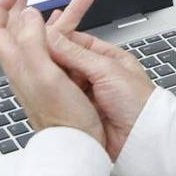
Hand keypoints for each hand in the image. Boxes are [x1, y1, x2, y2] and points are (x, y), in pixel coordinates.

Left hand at [0, 0, 106, 149]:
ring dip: (58, 12)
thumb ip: (34, 43)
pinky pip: (58, 46)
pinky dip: (66, 29)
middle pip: (14, 25)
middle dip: (21, 0)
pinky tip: (75, 23)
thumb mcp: (46, 76)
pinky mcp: (56, 78)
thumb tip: (26, 14)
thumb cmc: (63, 119)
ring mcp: (40, 71)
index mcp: (17, 62)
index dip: (2, 1)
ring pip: (43, 33)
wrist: (77, 147)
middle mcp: (25, 64)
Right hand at [45, 0, 155, 160]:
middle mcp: (98, 75)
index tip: (37, 39)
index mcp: (108, 58)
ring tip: (33, 76)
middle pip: (66, 62)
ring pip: (63, 82)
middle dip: (51, 61)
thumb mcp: (107, 70)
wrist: (144, 139)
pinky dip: (55, 98)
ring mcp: (89, 95)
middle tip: (30, 57)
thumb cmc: (139, 102)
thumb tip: (52, 37)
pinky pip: (64, 101)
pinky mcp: (83, 113)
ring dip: (52, 81)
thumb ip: (76, 54)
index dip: (56, 41)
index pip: (76, 43)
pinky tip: (43, 95)